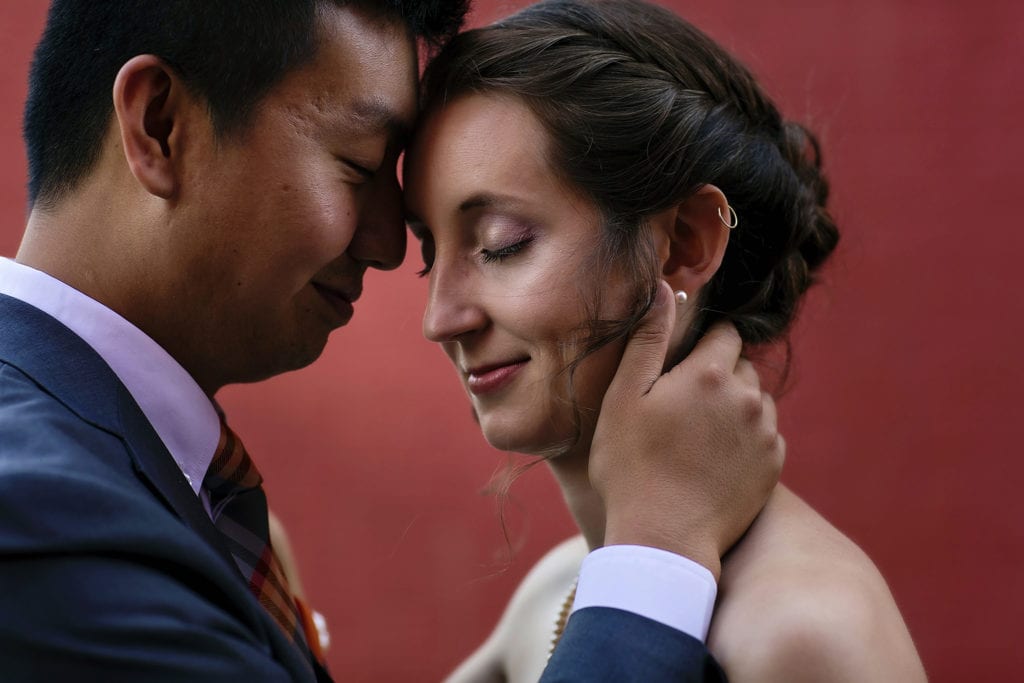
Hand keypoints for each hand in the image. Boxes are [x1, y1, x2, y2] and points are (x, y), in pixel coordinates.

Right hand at [591, 281, 783, 579]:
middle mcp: (748, 397)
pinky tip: (713, 460)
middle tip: (680, 408)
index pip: (723, 333)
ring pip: (755, 400)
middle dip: (716, 376)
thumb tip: (665, 287)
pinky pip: (764, 435)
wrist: (663, 539)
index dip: (700, 346)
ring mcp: (766, 433)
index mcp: (710, 373)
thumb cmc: (631, 466)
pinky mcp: (774, 466)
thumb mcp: (624, 397)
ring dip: (733, 407)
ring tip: (696, 438)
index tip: (678, 370)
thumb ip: (648, 338)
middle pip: (740, 366)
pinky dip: (745, 439)